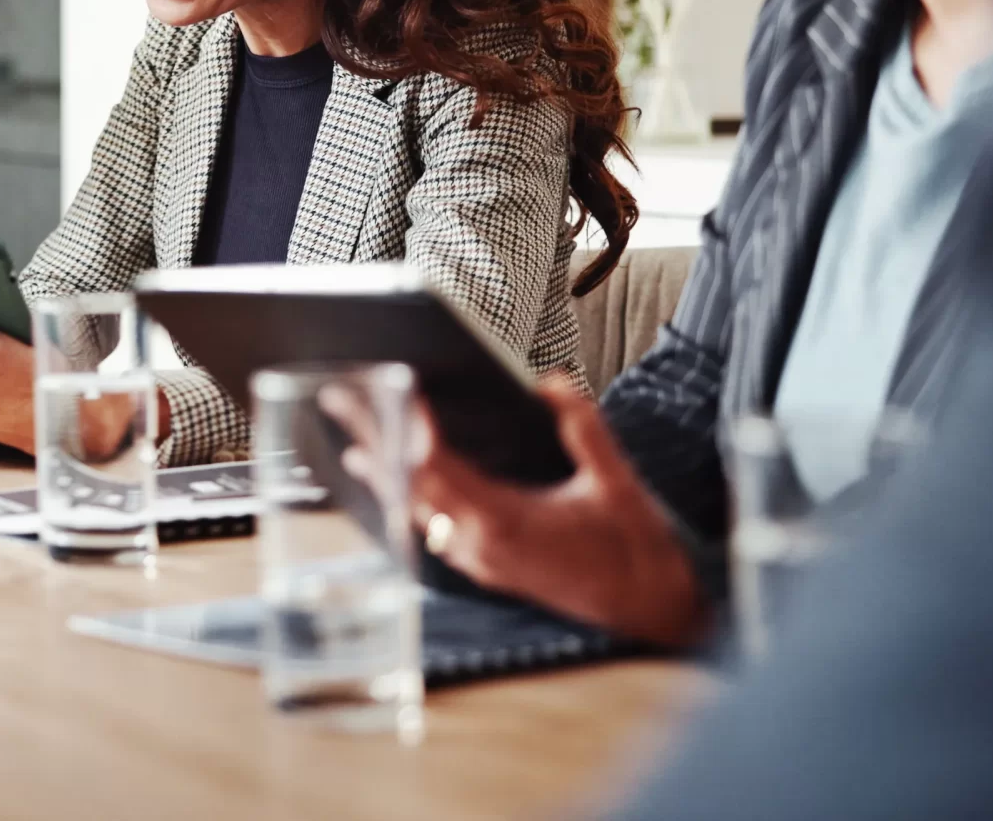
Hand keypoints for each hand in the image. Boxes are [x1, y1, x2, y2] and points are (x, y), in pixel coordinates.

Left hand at [337, 382, 707, 647]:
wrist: (650, 609)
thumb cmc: (635, 549)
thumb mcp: (616, 481)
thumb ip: (584, 428)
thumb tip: (551, 382)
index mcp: (505, 521)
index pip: (437, 465)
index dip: (409, 425)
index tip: (393, 387)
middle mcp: (480, 545)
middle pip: (411, 484)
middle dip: (376, 439)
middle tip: (342, 401)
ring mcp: (481, 561)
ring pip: (419, 512)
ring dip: (388, 474)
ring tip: (357, 440)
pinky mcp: (489, 570)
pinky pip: (438, 531)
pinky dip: (415, 501)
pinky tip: (406, 487)